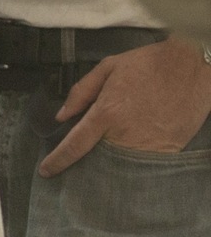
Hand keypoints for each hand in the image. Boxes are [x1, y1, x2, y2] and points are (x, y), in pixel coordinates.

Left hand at [38, 37, 210, 175]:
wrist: (191, 68)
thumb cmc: (148, 64)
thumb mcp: (108, 68)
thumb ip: (81, 92)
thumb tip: (62, 115)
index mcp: (106, 112)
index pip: (76, 144)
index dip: (58, 160)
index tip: (46, 171)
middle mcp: (125, 134)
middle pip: (97, 159)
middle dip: (86, 163)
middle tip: (79, 162)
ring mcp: (148, 146)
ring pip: (121, 165)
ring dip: (110, 164)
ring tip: (106, 159)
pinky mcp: (169, 151)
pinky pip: (144, 164)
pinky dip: (134, 162)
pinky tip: (131, 155)